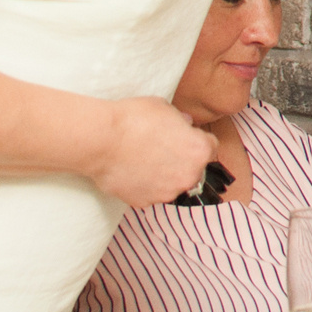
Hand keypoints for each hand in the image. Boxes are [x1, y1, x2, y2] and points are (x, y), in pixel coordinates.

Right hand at [87, 97, 217, 207]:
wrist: (102, 140)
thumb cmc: (134, 119)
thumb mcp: (166, 108)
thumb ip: (181, 121)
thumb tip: (185, 125)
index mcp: (200, 151)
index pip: (210, 147)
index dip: (197, 140)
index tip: (185, 137)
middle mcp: (188, 176)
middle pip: (193, 169)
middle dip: (182, 159)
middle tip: (162, 147)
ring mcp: (166, 192)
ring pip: (172, 183)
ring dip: (164, 174)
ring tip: (144, 159)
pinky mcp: (144, 202)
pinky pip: (151, 193)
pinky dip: (145, 185)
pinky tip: (133, 170)